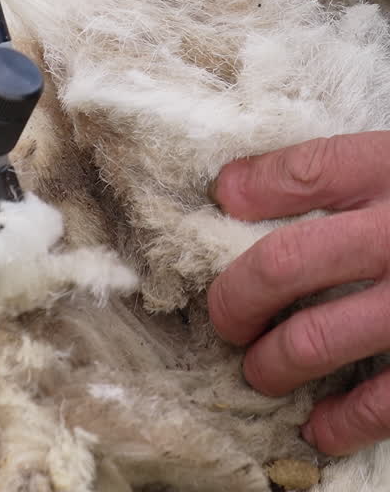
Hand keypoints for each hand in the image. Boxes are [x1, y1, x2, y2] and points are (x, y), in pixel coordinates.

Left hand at [208, 133, 389, 455]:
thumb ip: (342, 171)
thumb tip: (237, 187)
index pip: (304, 171)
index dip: (249, 190)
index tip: (223, 202)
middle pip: (285, 263)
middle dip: (236, 297)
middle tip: (226, 316)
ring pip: (316, 340)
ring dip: (272, 363)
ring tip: (259, 369)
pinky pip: (381, 401)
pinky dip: (341, 422)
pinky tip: (320, 425)